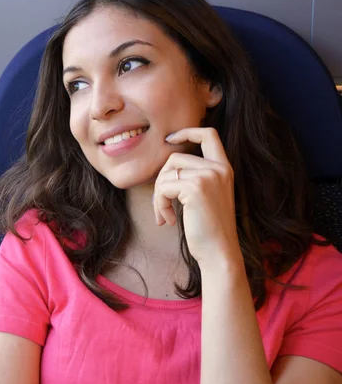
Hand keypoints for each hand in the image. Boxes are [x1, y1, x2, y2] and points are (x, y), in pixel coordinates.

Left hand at [153, 128, 241, 268]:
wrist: (219, 252)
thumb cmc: (209, 228)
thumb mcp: (206, 196)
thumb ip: (194, 177)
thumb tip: (165, 169)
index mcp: (224, 168)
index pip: (208, 134)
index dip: (187, 132)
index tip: (169, 139)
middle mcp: (219, 168)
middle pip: (174, 158)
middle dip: (160, 181)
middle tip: (160, 204)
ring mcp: (208, 176)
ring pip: (166, 174)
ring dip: (158, 196)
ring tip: (165, 215)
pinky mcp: (196, 188)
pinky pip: (163, 187)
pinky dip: (159, 204)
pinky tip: (168, 220)